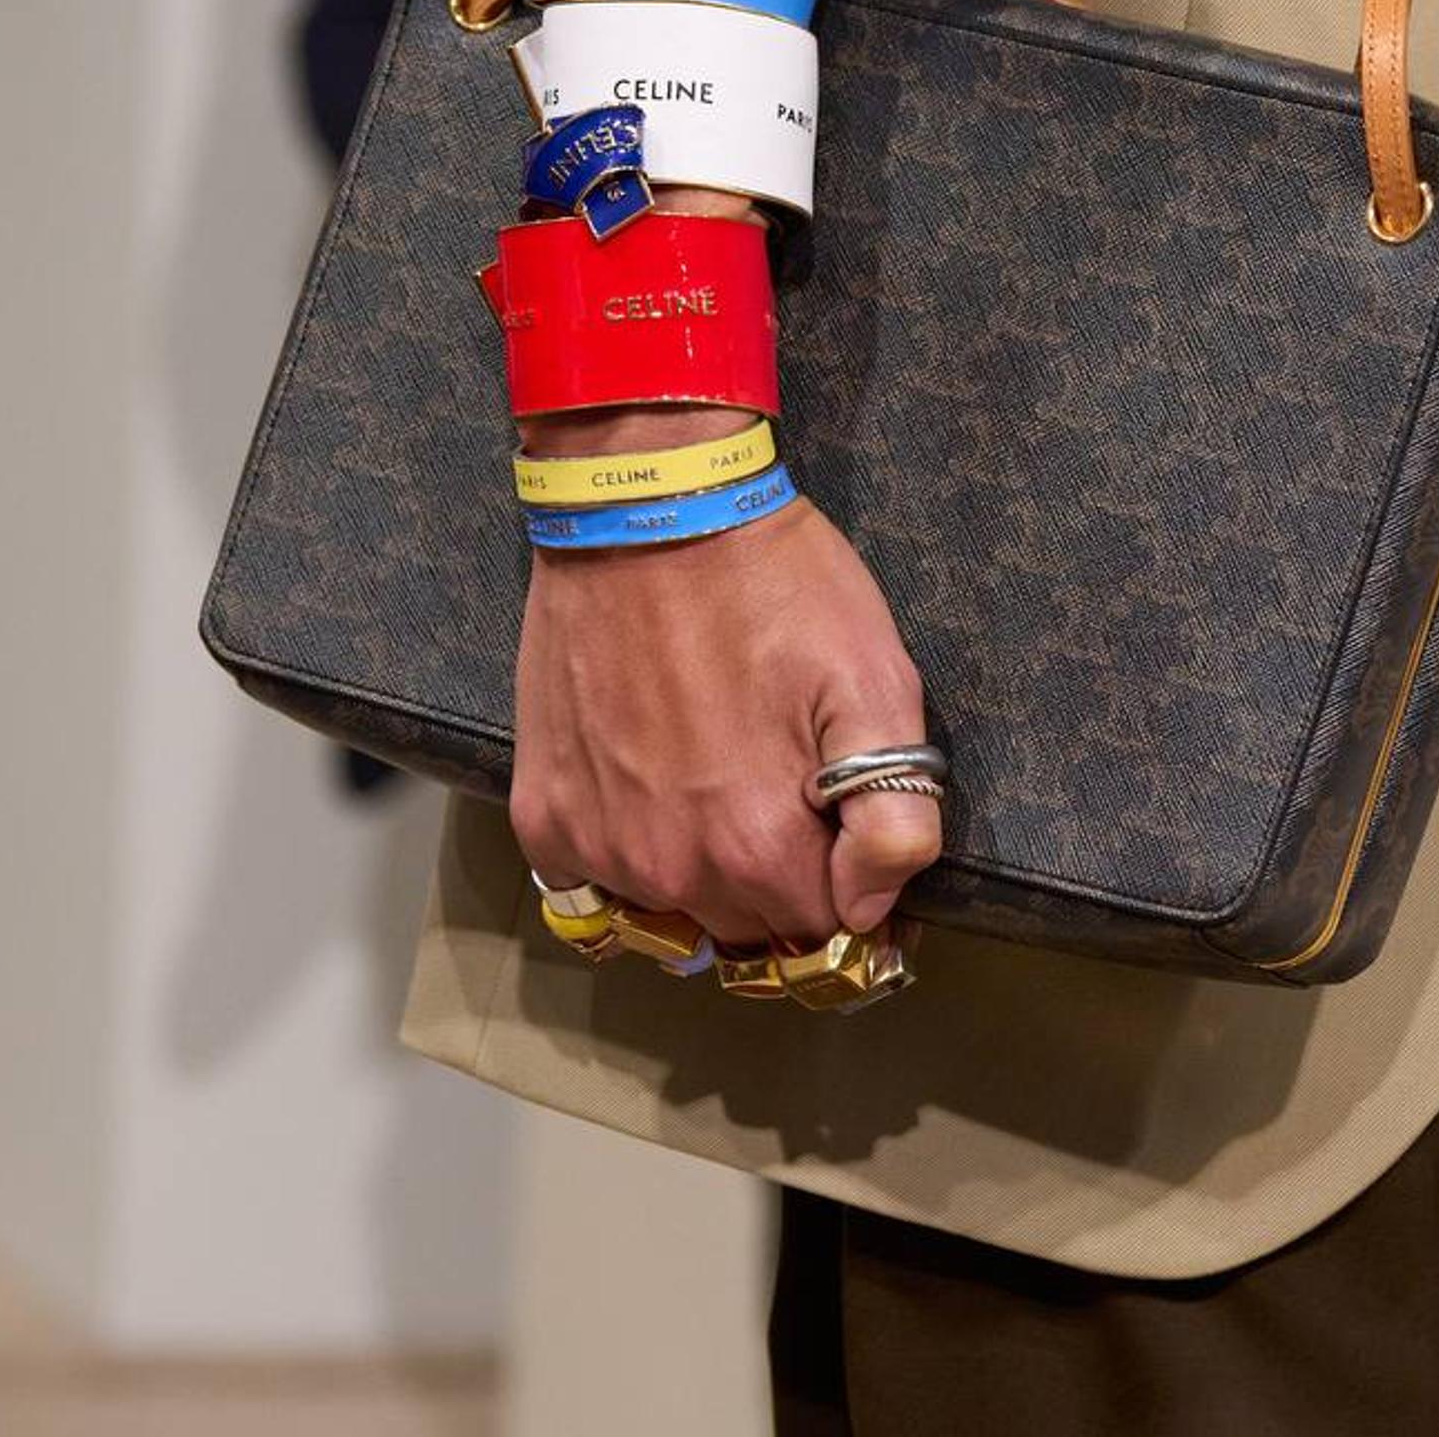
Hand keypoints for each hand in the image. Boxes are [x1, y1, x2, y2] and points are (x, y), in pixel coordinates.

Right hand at [510, 402, 941, 950]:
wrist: (648, 506)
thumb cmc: (773, 580)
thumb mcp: (875, 678)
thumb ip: (894, 815)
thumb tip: (875, 906)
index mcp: (760, 848)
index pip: (829, 933)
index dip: (858, 895)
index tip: (856, 849)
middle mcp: (672, 869)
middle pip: (751, 930)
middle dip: (783, 886)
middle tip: (791, 800)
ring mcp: (598, 845)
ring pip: (672, 911)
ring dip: (704, 872)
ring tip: (720, 777)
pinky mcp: (543, 812)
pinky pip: (594, 883)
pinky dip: (626, 854)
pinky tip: (650, 784)